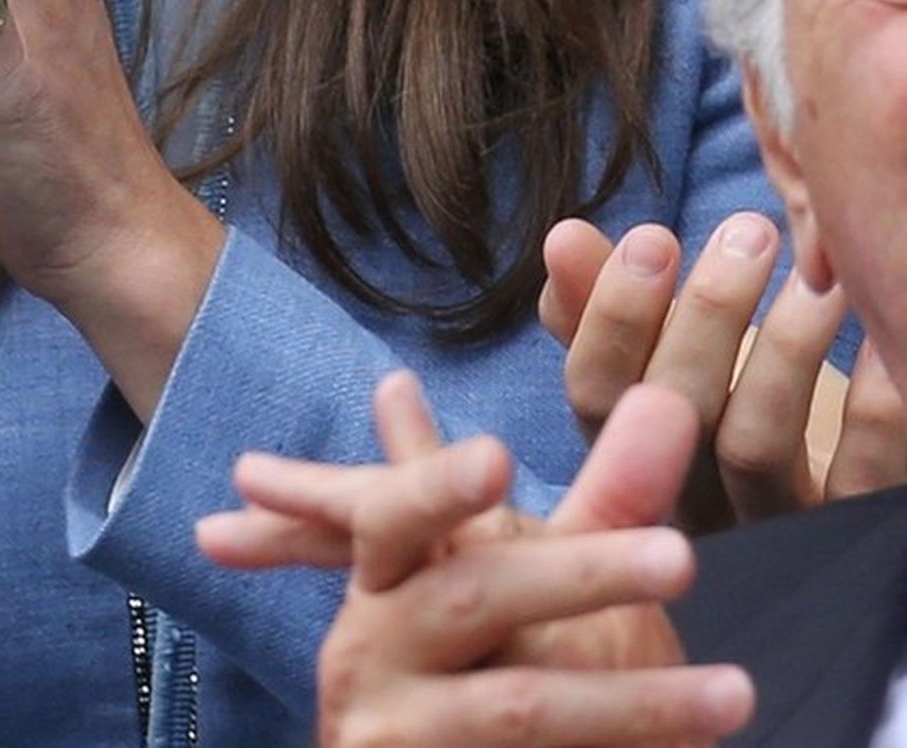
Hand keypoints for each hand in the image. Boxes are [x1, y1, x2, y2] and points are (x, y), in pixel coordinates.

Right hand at [198, 376, 753, 745]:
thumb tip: (661, 396)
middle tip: (682, 555)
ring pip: (520, 710)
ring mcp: (395, 735)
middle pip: (475, 596)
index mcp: (387, 576)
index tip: (496, 457)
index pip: (399, 513)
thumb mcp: (527, 582)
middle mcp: (373, 649)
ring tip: (737, 692)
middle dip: (583, 573)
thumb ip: (599, 497)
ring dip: (636, 704)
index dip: (441, 483)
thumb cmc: (473, 672)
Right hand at [541, 215, 906, 529]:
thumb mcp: (671, 356)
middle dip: (706, 312)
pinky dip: (869, 410)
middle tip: (748, 231)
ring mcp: (768, 527)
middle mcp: (692, 501)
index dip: (614, 316)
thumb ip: (608, 306)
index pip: (594, 394)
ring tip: (817, 274)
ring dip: (783, 347)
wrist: (839, 505)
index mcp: (634, 453)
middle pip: (675, 414)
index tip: (653, 237)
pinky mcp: (848, 540)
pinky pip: (858, 482)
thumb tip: (564, 236)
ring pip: (753, 445)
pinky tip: (874, 342)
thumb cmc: (742, 409)